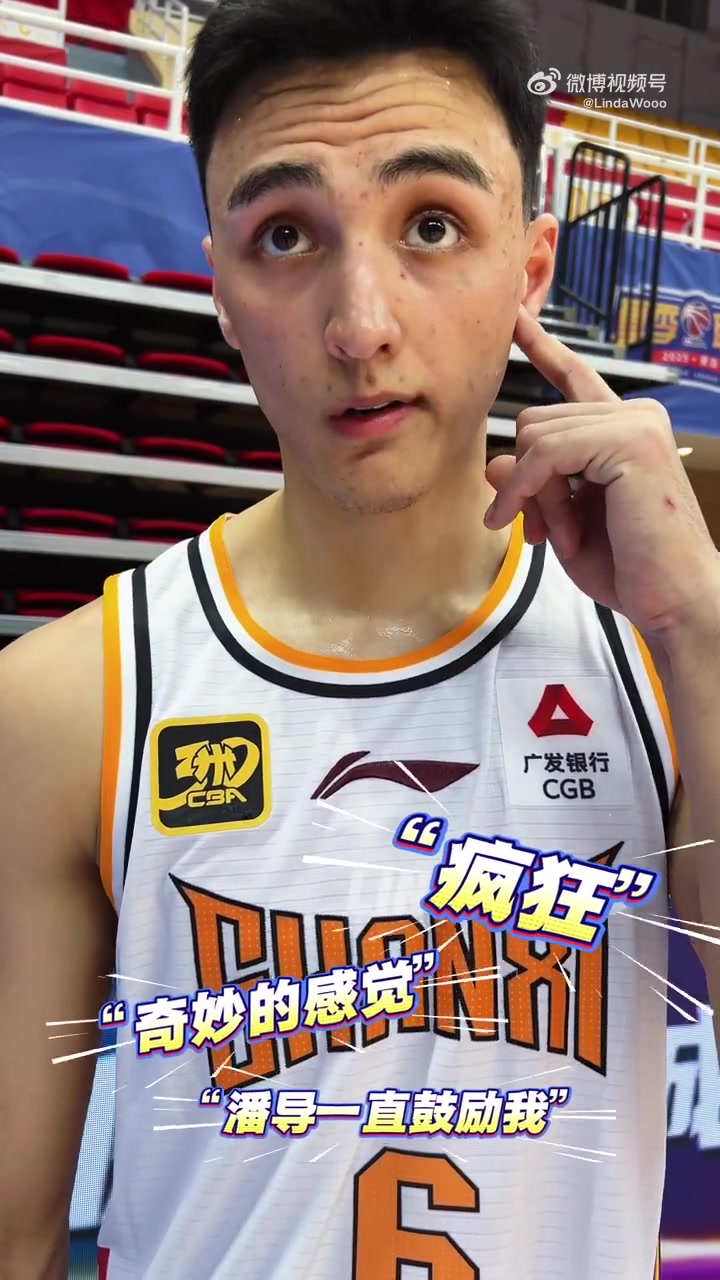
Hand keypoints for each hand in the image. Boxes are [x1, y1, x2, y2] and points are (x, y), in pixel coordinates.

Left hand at [485, 306, 719, 641]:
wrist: (673, 601)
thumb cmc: (628, 568)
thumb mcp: (561, 522)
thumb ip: (530, 486)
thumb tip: (495, 461)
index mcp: (623, 428)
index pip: (573, 377)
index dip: (542, 346)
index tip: (515, 316)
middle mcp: (633, 415)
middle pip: (533, 422)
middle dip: (527, 483)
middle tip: (546, 534)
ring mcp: (635, 423)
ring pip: (535, 438)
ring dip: (535, 497)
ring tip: (561, 538)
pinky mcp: (630, 441)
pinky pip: (547, 454)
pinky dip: (533, 494)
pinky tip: (545, 534)